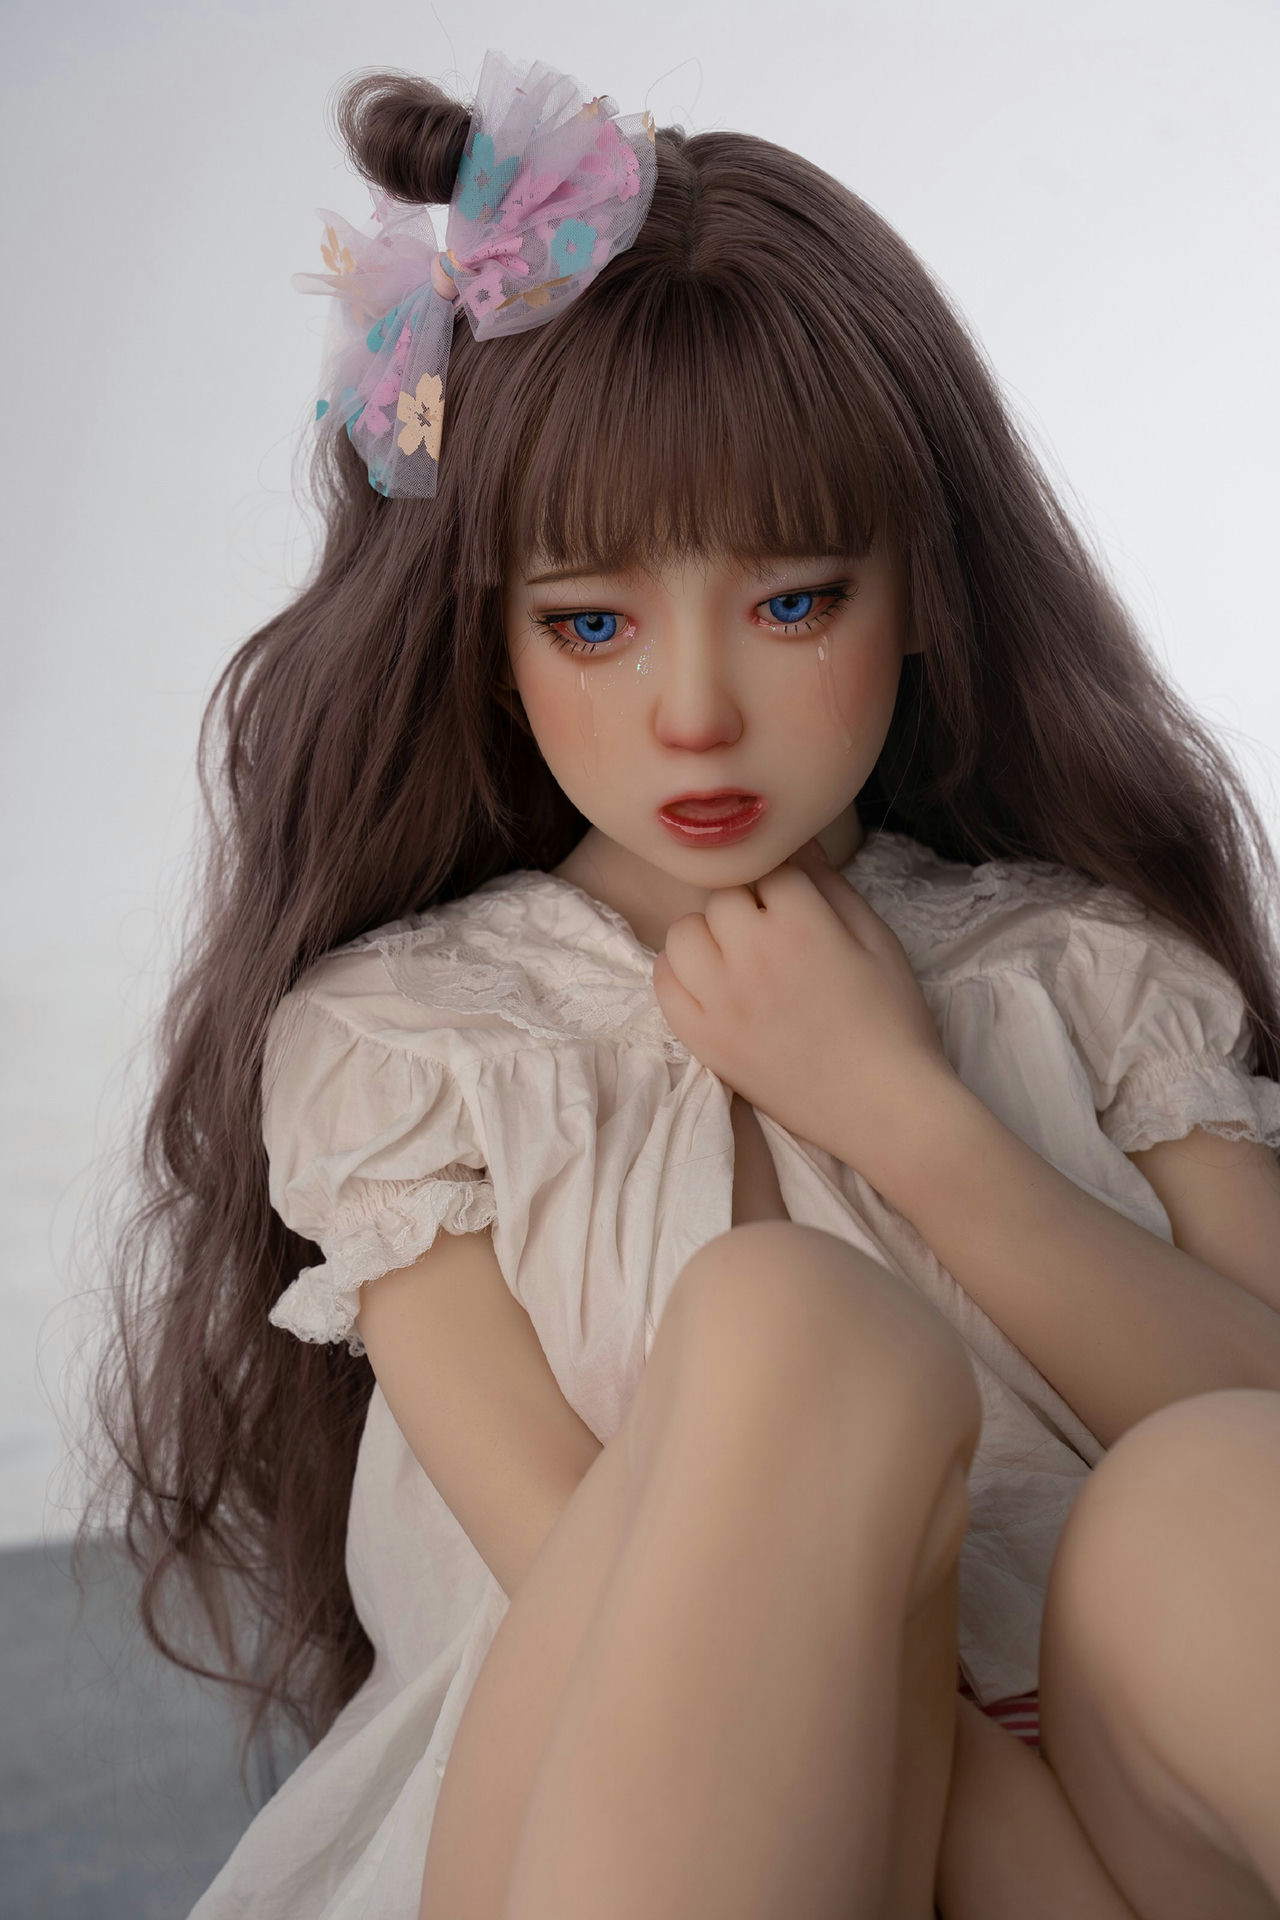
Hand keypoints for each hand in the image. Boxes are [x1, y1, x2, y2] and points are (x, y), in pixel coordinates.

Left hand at [651, 838, 957, 1179]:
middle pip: (724, 897)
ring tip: (739, 959)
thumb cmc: (894, 1023)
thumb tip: (798, 843)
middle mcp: (752, 955)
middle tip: (775, 937)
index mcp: (802, 924)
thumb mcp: (878, 941)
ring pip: (684, 933)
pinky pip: (663, 983)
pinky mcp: (703, 1039)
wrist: (884, 1107)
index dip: (787, 886)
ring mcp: (720, 1000)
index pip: (771, 870)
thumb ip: (832, 887)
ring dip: (709, 936)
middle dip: (748, 907)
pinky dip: (680, 973)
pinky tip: (711, 983)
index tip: (799, 908)